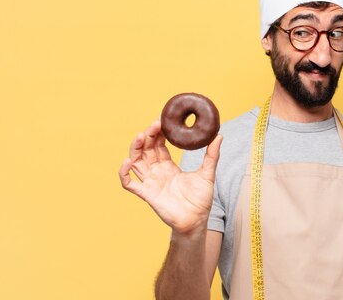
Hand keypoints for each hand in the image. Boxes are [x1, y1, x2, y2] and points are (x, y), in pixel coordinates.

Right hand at [119, 120, 222, 234]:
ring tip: (140, 136)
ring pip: (135, 162)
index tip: (162, 121)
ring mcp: (150, 182)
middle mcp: (157, 172)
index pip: (158, 145)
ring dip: (135, 148)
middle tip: (154, 124)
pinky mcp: (146, 194)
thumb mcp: (207, 173)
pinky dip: (124, 173)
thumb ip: (212, 155)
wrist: (197, 221)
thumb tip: (218, 135)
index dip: (158, 133)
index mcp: (168, 166)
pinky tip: (127, 162)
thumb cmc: (201, 199)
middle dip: (147, 136)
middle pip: (145, 150)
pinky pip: (129, 184)